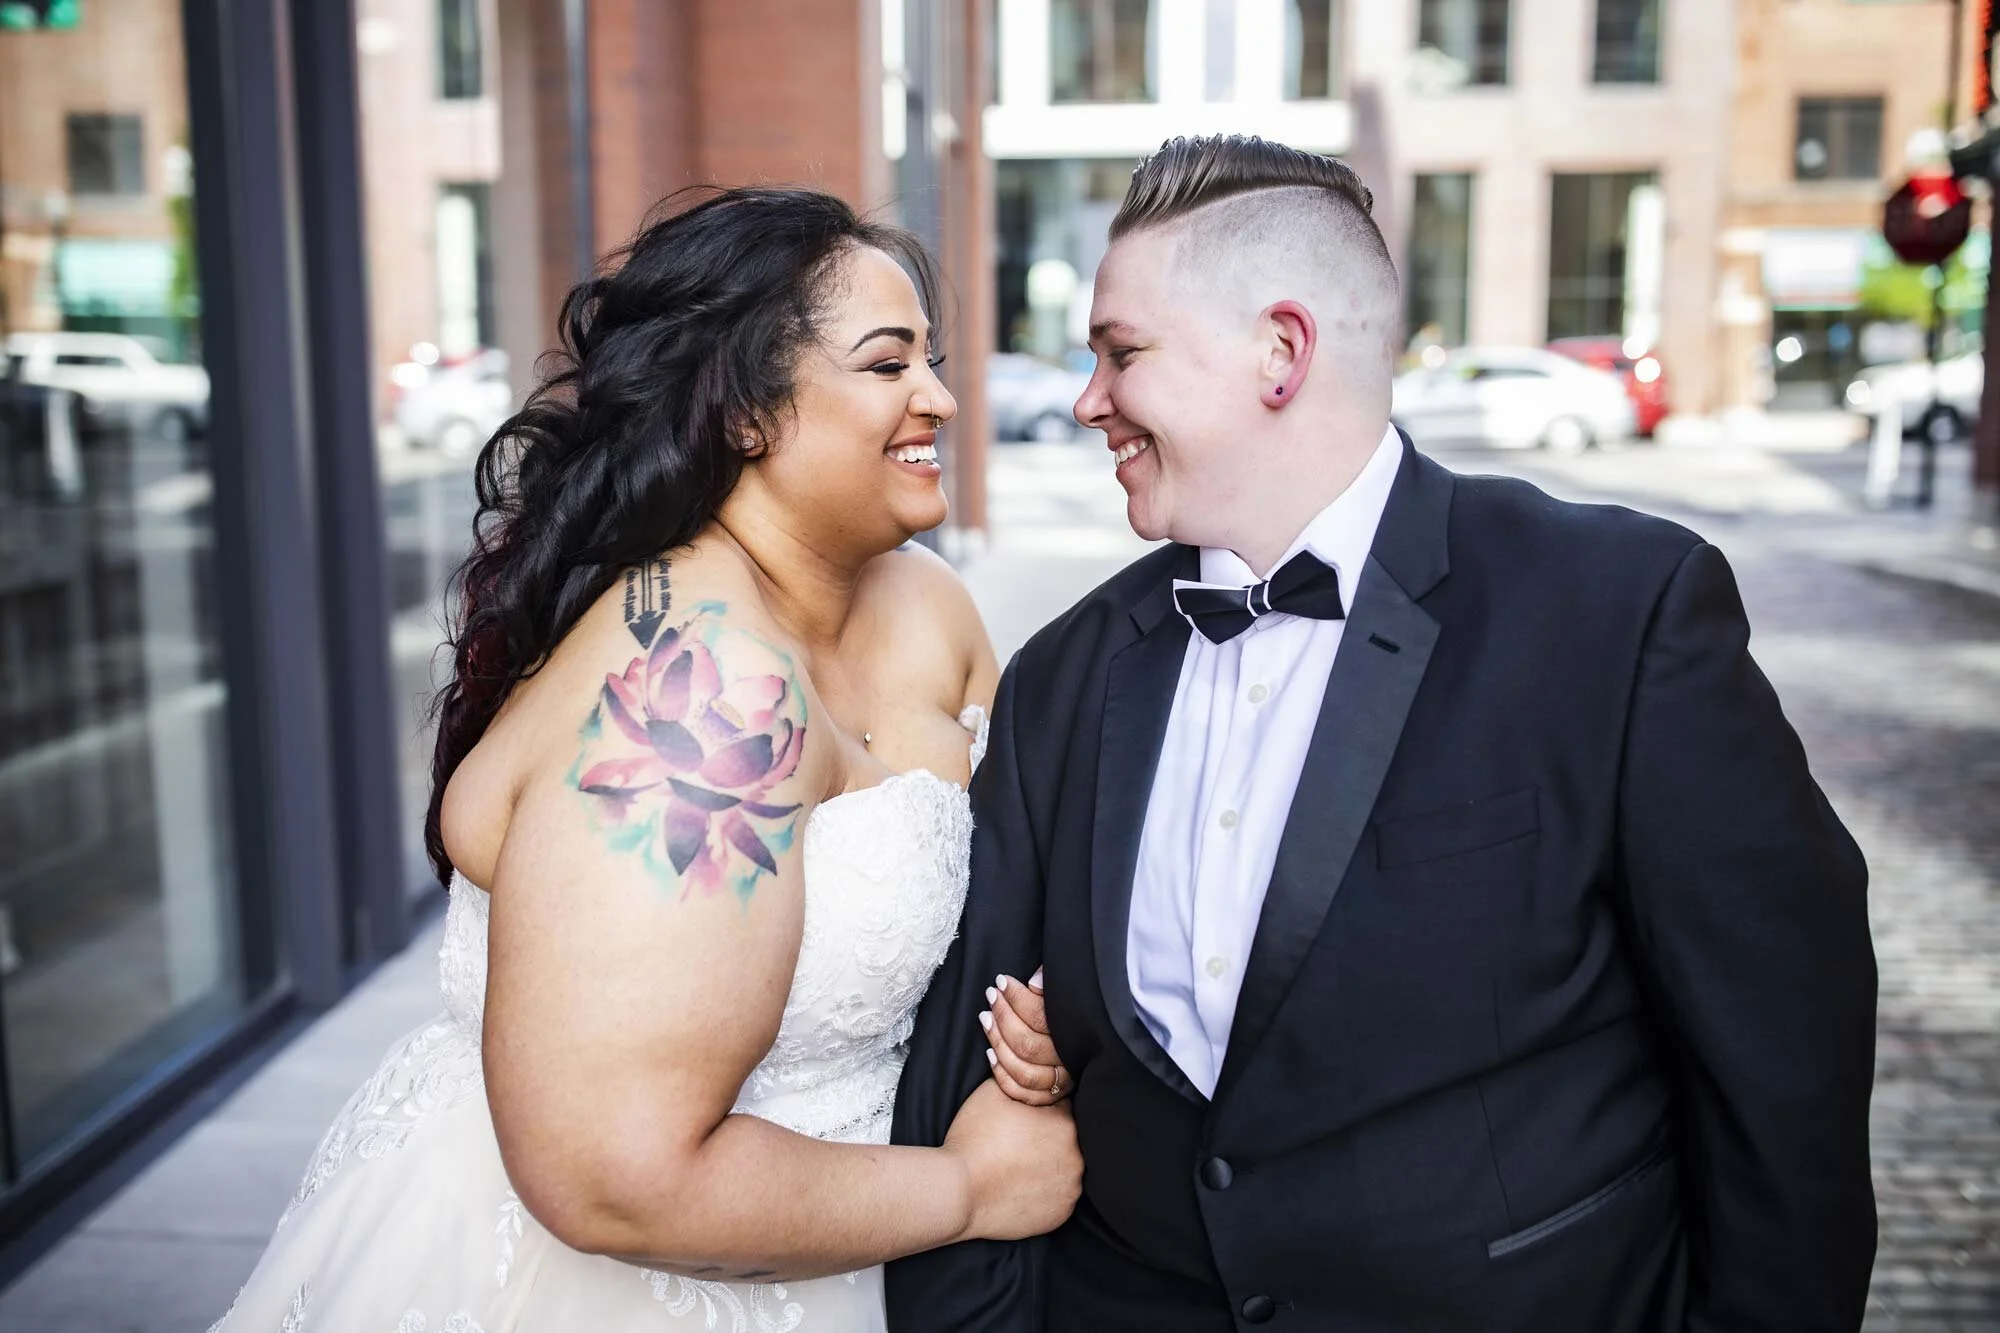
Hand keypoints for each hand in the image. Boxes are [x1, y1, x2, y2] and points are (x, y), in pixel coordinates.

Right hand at [942, 1079, 1082, 1241]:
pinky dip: (1044, 1192)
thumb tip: (1024, 1067)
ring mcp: (1070, 1190)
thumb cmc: (974, 1138)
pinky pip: (1058, 1197)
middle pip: (1067, 1140)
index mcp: (1066, 1124)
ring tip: (1018, 1166)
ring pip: (1064, 1169)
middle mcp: (1077, 1158)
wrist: (958, 1192)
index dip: (1042, 1111)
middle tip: (1018, 1143)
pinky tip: (1021, 1187)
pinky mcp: (1061, 1215)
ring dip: (1048, 1166)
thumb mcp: (993, 1092)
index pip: (1062, 1108)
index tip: (1023, 1119)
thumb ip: (1019, 1078)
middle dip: (1047, 1138)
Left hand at [981, 968, 1071, 1105]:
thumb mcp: (1065, 986)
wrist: (1081, 1036)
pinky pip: (1022, 1092)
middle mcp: (1069, 1059)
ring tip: (986, 1019)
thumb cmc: (1067, 1005)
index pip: (1039, 1016)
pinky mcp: (1049, 1096)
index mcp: (1076, 1031)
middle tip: (991, 995)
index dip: (1016, 997)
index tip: (1001, 981)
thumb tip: (1034, 984)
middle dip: (1003, 1017)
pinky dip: (1002, 1075)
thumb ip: (1051, 981)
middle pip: (1027, 1045)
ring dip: (998, 1044)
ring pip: (1023, 1072)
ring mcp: (1061, 1081)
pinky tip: (990, 1053)